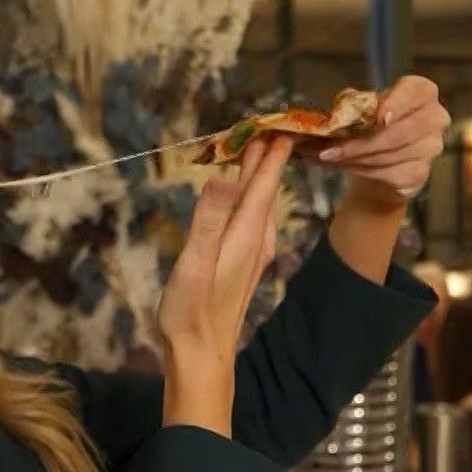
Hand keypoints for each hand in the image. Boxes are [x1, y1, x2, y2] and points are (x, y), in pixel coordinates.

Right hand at [157, 134, 295, 434]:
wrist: (201, 356)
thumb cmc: (191, 313)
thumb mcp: (194, 264)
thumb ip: (209, 220)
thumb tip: (225, 177)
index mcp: (246, 233)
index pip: (265, 179)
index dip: (272, 146)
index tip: (280, 114)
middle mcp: (256, 238)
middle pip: (266, 186)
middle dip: (267, 152)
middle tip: (268, 117)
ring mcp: (252, 251)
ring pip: (260, 200)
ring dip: (259, 172)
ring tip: (256, 145)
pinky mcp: (242, 261)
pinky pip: (252, 215)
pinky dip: (250, 193)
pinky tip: (244, 192)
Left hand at [311, 75, 449, 206]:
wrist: (375, 158)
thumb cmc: (370, 125)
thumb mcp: (361, 110)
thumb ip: (351, 111)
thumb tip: (322, 125)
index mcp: (421, 92)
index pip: (416, 92)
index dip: (397, 104)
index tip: (377, 118)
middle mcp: (435, 117)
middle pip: (402, 132)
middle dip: (363, 143)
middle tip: (332, 150)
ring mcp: (432, 147)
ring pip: (394, 156)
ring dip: (359, 158)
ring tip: (333, 157)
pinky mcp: (422, 173)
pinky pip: (394, 175)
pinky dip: (367, 172)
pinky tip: (350, 167)